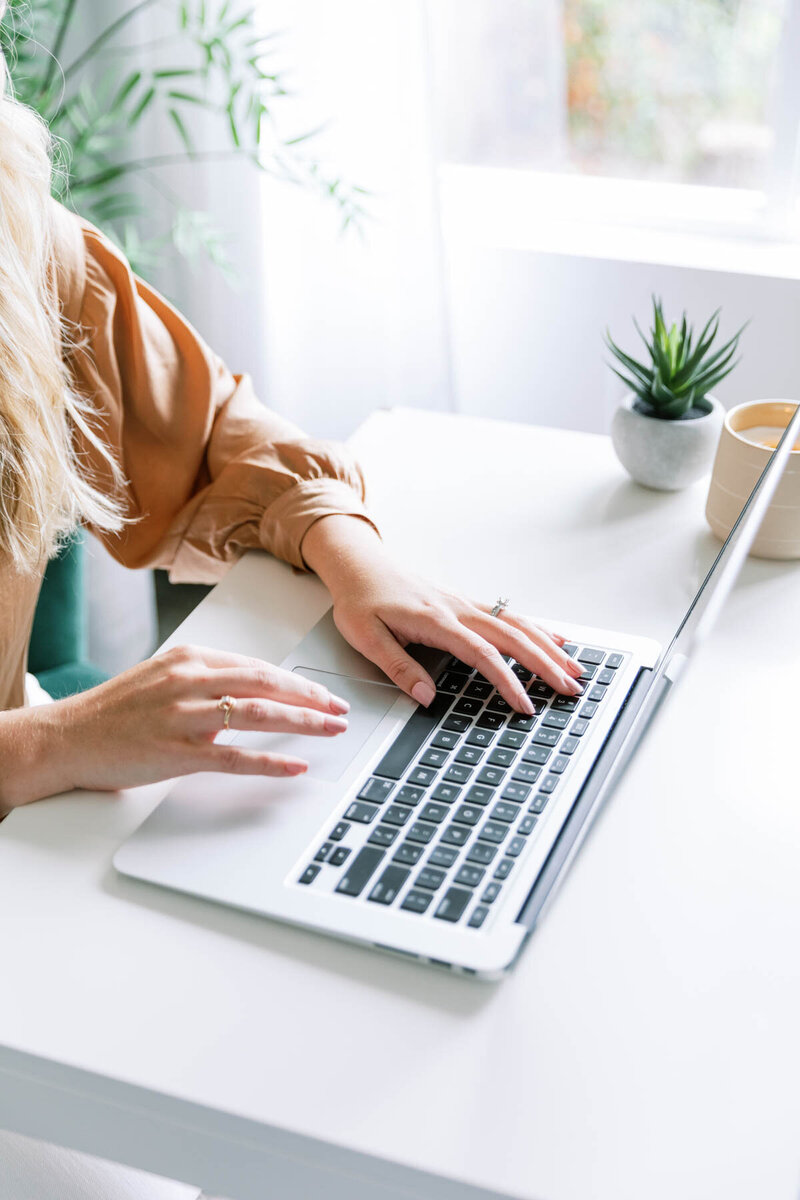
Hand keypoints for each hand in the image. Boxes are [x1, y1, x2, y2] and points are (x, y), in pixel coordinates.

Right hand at [0, 645, 351, 809]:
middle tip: (340, 710)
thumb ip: (207, 681)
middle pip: (266, 684)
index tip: (323, 694)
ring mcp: (183, 716)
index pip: (258, 666)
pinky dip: (270, 762)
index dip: (297, 681)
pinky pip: (233, 757)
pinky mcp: (175, 752)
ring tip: (330, 731)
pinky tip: (295, 766)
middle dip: (310, 698)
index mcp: (190, 659)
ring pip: (257, 714)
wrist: (67, 737)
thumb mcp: (163, 678)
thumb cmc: (116, 711)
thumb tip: (252, 692)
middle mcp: (189, 681)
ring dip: (301, 723)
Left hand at [300, 516, 584, 712]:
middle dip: (545, 665)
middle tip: (571, 689)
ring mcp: (465, 604)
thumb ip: (398, 667)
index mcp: (436, 620)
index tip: (525, 704)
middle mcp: (458, 609)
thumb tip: (426, 696)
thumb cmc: (360, 599)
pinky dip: (537, 629)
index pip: (482, 655)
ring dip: (549, 647)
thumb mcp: (366, 637)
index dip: (507, 681)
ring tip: (575, 668)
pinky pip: (509, 616)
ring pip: (517, 625)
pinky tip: (555, 639)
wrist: (359, 565)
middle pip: (512, 638)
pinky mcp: (465, 603)